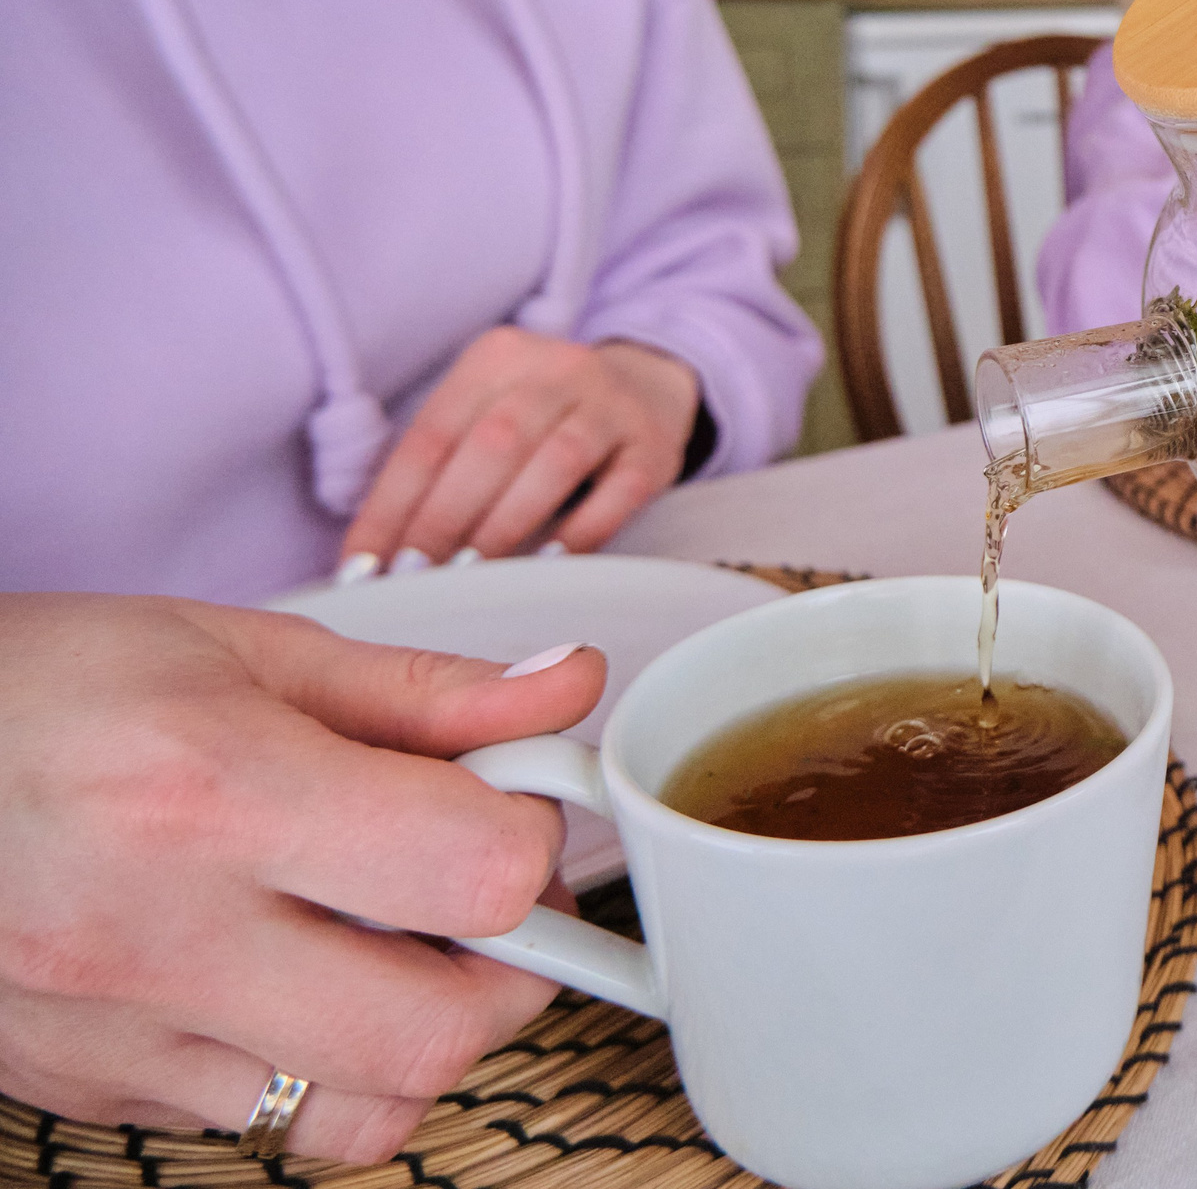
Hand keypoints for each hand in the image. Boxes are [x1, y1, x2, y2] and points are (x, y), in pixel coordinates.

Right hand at [0, 593, 607, 1160]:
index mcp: (210, 793)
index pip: (471, 874)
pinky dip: (324, 1067)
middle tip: (491, 900)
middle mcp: (159, 935)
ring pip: (366, 1113)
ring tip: (405, 946)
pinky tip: (303, 980)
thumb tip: (567, 693)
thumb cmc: (40, 688)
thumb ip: (423, 693)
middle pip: (436, 1031)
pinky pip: (268, 1125)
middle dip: (512, 968)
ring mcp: (119, 1036)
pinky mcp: (96, 1093)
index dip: (533, 840)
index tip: (517, 804)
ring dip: (426, 1036)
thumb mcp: (237, 648)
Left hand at [344, 329, 699, 566]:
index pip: (432, 434)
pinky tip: (546, 563)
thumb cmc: (543, 418)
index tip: (363, 564)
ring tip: (470, 573)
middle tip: (414, 575)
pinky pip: (617, 493)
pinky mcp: (653, 446)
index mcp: (497, 358)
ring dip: (505, 525)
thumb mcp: (488, 410)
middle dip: (444, 517)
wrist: (646, 385)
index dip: (393, 503)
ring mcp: (613, 405)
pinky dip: (579, 532)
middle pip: (492, 444)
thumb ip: (441, 464)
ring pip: (555, 463)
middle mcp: (557, 369)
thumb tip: (375, 550)